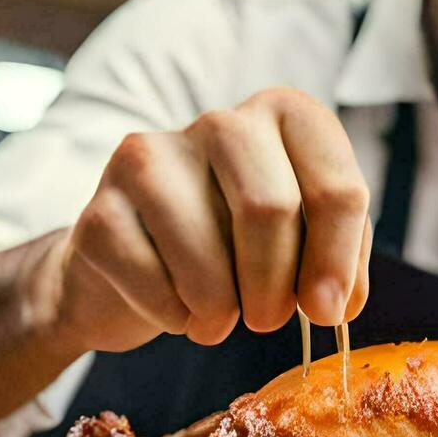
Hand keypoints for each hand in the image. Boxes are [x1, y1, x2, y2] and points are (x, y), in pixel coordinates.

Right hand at [39, 87, 371, 350]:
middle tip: (267, 319)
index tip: (327, 312)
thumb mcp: (299, 243)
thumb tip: (335, 303)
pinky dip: (173, 317)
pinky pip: (154, 286)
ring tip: (216, 315)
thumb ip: (335, 261)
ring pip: (207, 259)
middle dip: (275, 288)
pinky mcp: (100, 210)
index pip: (336, 184)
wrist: (131, 270)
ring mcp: (150, 159)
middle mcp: (220, 123)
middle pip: (268, 210)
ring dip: (220, 312)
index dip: (337, 260)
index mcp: (283, 117)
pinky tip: (173, 307)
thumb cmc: (232, 249)